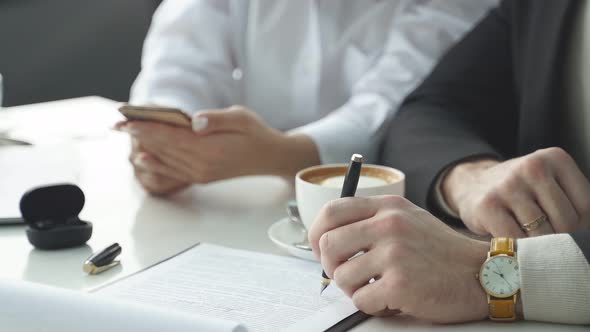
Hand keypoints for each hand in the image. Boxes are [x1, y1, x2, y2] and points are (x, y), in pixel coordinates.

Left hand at [116, 105, 319, 186]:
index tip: (127, 120)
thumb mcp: (242, 118)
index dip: (148, 128)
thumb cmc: (255, 133)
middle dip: (140, 136)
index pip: (172, 137)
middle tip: (117, 125)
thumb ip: (217, 119)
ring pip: (165, 160)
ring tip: (125, 137)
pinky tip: (142, 159)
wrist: (269, 158)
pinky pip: (172, 171)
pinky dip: (155, 164)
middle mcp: (202, 165)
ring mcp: (200, 173)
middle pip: (164, 148)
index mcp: (210, 149)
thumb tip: (195, 121)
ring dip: (144, 147)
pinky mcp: (201, 177)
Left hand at [308, 195, 488, 322]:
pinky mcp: (400, 282)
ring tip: (378, 288)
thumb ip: (371, 222)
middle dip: (330, 266)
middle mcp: (389, 224)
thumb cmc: (441, 252)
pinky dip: (372, 305)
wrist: (483, 274)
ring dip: (355, 289)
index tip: (321, 249)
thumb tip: (329, 240)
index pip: (331, 210)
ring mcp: (395, 252)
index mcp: (387, 206)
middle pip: (328, 244)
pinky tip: (392, 299)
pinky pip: (361, 300)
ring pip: (341, 276)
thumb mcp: (408, 219)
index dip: (316, 232)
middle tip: (346, 276)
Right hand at [442, 148, 589, 236]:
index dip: (579, 225)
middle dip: (557, 237)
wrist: (472, 185)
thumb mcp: (549, 183)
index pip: (586, 207)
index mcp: (555, 158)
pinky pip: (515, 240)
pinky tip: (510, 241)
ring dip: (535, 246)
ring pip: (542, 234)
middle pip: (566, 222)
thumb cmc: (519, 191)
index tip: (561, 225)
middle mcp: (532, 167)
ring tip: (525, 237)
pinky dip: (516, 249)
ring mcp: (508, 185)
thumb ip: (572, 202)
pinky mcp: (488, 205)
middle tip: (541, 234)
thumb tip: (585, 239)